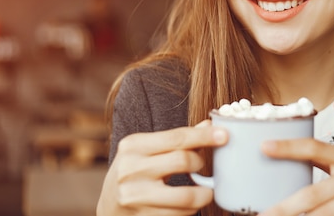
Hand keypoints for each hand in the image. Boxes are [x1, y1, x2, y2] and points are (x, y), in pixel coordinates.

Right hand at [97, 121, 227, 215]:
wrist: (109, 204)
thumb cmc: (135, 170)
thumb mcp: (148, 149)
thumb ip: (177, 139)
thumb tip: (209, 125)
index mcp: (133, 145)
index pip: (177, 137)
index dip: (204, 136)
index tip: (225, 135)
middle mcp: (130, 169)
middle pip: (182, 161)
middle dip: (201, 163)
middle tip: (203, 166)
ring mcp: (134, 196)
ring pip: (185, 195)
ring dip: (204, 193)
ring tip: (207, 190)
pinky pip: (179, 214)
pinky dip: (191, 209)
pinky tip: (190, 204)